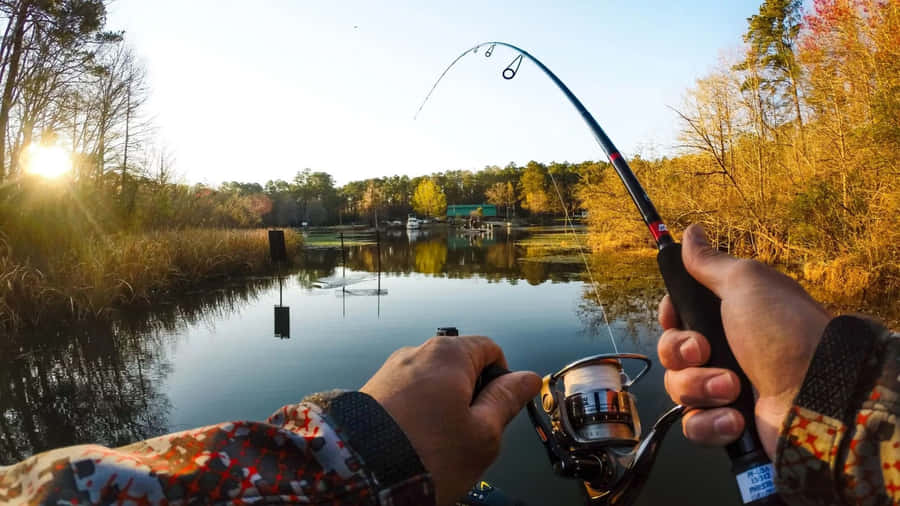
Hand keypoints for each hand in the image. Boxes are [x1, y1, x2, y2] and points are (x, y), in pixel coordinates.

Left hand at [360, 335, 540, 505]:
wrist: (360, 476)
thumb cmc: (430, 455)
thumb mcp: (483, 433)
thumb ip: (507, 400)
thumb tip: (528, 378)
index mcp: (449, 353)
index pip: (490, 349)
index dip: (503, 378)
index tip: (499, 411)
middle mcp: (416, 352)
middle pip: (460, 365)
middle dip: (471, 396)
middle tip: (469, 435)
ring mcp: (390, 371)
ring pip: (433, 383)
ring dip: (444, 408)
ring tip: (438, 445)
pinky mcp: (371, 391)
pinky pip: (408, 396)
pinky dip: (418, 415)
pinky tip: (415, 443)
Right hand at [657, 224, 830, 458]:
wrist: (818, 396)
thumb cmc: (783, 332)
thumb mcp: (746, 283)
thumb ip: (711, 262)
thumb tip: (691, 231)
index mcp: (728, 316)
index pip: (676, 315)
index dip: (669, 317)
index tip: (675, 317)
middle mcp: (725, 351)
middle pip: (671, 351)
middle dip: (681, 352)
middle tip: (704, 351)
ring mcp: (725, 390)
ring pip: (678, 388)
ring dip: (699, 387)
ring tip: (733, 388)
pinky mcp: (728, 425)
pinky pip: (694, 424)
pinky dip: (710, 423)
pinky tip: (734, 418)